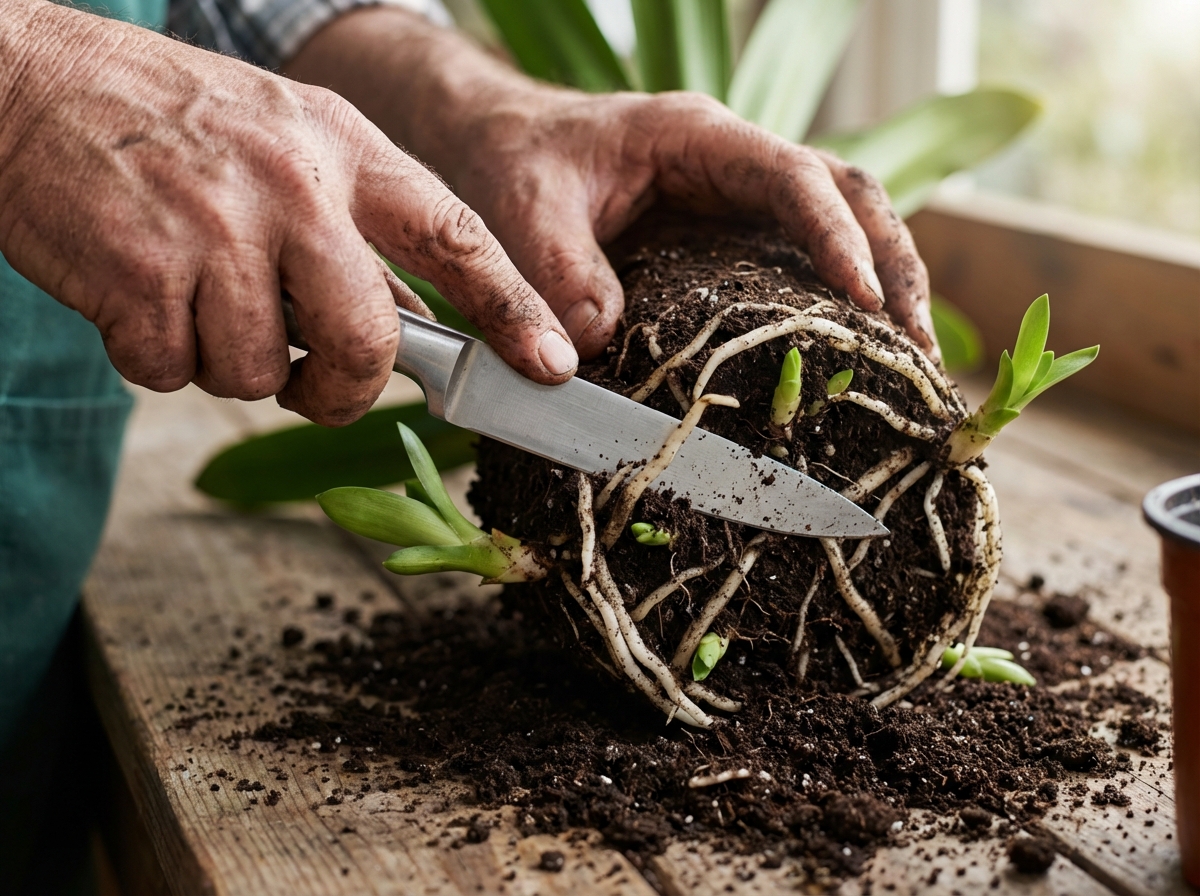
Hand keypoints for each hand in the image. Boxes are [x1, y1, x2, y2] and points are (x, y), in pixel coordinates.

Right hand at [0, 1, 576, 425]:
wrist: (24, 80)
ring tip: (192, 294)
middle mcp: (290, 187)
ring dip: (227, 361)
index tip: (550, 365)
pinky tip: (139, 294)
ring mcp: (215, 230)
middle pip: (367, 339)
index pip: (454, 234)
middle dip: (344, 385)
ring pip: (259, 372)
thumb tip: (408, 326)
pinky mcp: (141, 275)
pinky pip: (176, 373)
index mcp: (340, 147)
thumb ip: (350, 223)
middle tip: (314, 381)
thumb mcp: (284, 139)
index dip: (511, 309)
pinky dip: (157, 356)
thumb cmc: (167, 124)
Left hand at [452, 92, 937, 359]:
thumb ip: (562, 274)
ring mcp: (737, 196)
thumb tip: (604, 343)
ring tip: (910, 357)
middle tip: (917, 344)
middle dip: (891, 263)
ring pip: (840, 222)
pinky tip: (855, 349)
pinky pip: (800, 257)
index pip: (791, 178)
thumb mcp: (526, 213)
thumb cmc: (516, 161)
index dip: (833, 237)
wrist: (500, 143)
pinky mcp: (728, 232)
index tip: (863, 300)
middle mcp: (733, 161)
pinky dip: (838, 299)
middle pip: (847, 194)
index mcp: (696, 138)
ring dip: (882, 281)